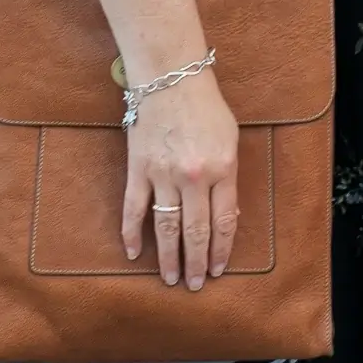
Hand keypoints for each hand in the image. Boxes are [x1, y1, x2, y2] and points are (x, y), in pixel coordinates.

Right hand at [121, 71, 239, 287]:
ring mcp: (164, 174)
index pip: (223, 221)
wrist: (171, 78)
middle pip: (196, 231)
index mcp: (223, 169)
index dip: (220, 249)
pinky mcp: (138, 169)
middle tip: (193, 285)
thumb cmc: (206, 106)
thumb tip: (227, 212)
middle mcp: (194, 177)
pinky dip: (132, 233)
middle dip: (196, 262)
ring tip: (169, 278)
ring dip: (168, 256)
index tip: (217, 269)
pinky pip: (134, 207)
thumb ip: (229, 176)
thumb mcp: (231, 139)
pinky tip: (133, 253)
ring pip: (166, 226)